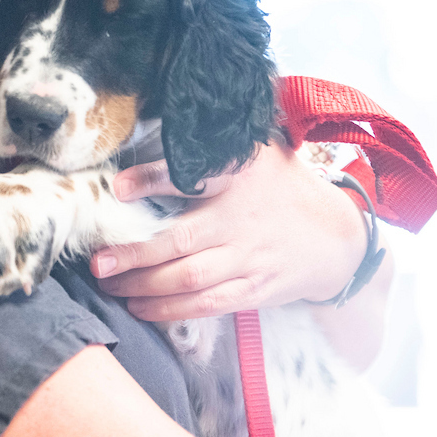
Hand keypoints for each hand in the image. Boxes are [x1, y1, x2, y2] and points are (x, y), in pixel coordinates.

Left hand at [89, 142, 367, 321]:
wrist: (338, 238)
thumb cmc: (284, 188)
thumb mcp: (258, 154)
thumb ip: (215, 145)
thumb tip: (172, 126)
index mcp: (240, 178)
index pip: (194, 176)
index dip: (153, 181)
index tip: (118, 187)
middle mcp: (241, 221)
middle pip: (180, 242)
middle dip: (135, 255)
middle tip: (98, 262)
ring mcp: (248, 259)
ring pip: (188, 279)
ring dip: (143, 286)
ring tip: (109, 286)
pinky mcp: (254, 290)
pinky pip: (207, 305)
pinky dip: (171, 310)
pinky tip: (141, 308)